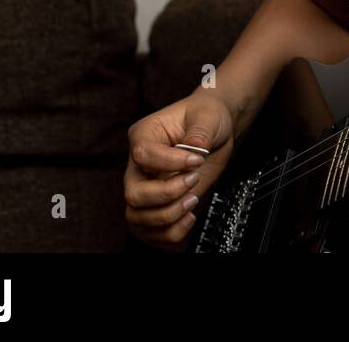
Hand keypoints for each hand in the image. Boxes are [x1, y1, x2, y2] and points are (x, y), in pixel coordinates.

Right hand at [124, 90, 234, 249]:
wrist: (215, 132)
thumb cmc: (206, 117)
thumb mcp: (208, 115)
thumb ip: (200, 131)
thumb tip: (196, 150)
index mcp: (144, 136)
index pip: (143, 156)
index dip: (170, 163)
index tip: (196, 160)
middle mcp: (138, 165)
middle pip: (133, 193)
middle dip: (167, 194)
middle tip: (194, 179)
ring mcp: (145, 187)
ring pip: (136, 217)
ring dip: (168, 216)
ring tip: (192, 199)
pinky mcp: (156, 206)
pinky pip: (149, 233)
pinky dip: (169, 233)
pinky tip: (189, 217)